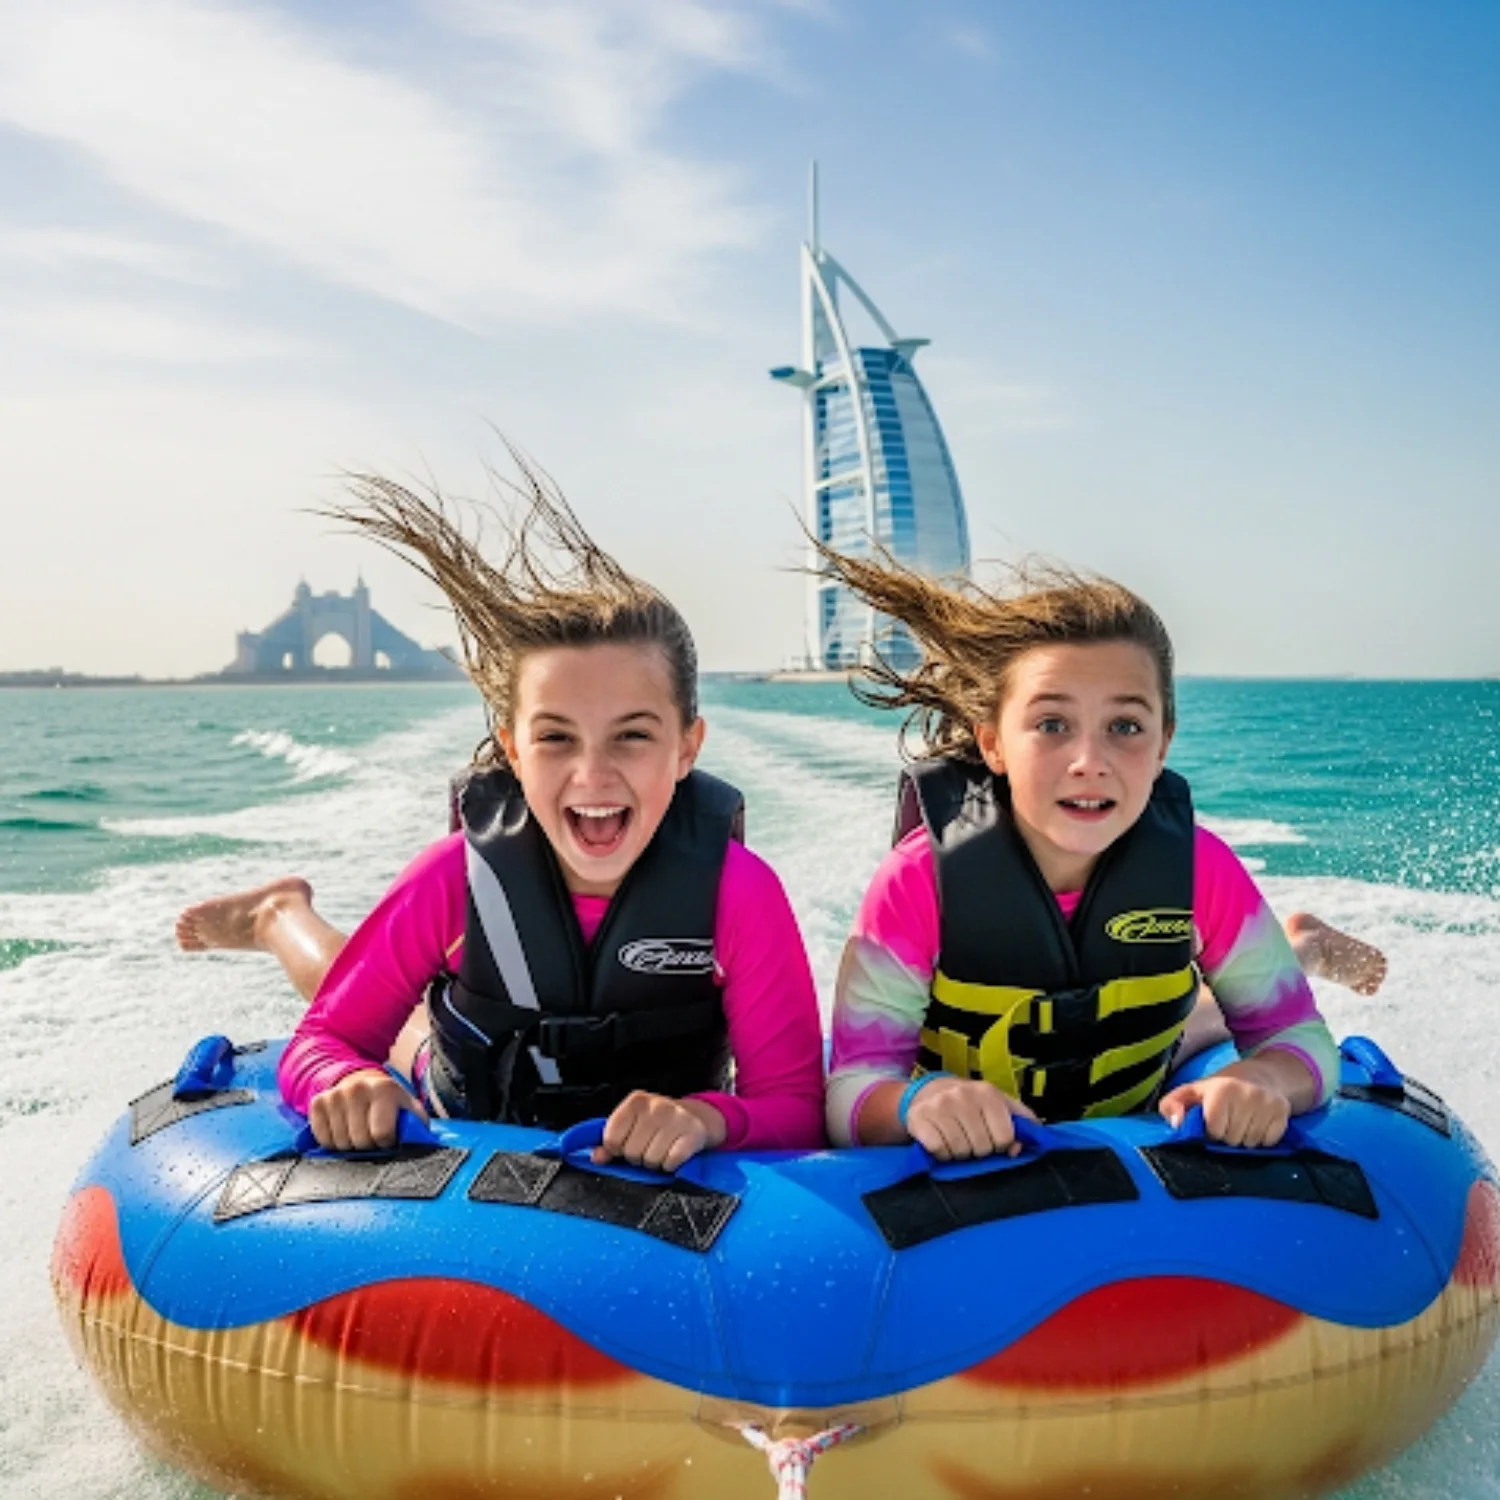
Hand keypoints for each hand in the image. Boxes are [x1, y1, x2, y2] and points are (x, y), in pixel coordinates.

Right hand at [309, 1068, 425, 1150]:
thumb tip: (417, 1142)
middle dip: (368, 1145)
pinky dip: (333, 1141)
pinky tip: (344, 1129)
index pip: (382, 1133)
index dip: (386, 1142)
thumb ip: (416, 1126)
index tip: (388, 1137)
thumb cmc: (390, 1104)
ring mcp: (335, 1095)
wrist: (363, 1083)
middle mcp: (357, 1088)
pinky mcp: (318, 1103)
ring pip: (340, 1143)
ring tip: (359, 1130)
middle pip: (360, 1141)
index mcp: (385, 1090)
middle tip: (373, 1135)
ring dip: (350, 1145)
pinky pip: (323, 1139)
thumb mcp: (409, 1110)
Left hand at [595, 1092, 726, 1171]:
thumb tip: (596, 1157)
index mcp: (635, 1101)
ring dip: (655, 1163)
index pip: (611, 1139)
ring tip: (662, 1150)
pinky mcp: (693, 1133)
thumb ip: (610, 1141)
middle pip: (631, 1153)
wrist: (696, 1117)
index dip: (617, 1148)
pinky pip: (671, 1163)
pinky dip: (670, 1165)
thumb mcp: (631, 1125)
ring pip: (651, 1161)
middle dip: (638, 1157)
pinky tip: (674, 1154)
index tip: (626, 1144)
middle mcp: (656, 1105)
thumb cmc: (656, 1124)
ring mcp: (676, 1118)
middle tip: (648, 1147)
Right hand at [904, 1076, 1036, 1160]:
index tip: (992, 1138)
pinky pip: (939, 1151)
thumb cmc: (968, 1102)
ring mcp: (939, 1106)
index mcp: (987, 1092)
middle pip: (983, 1147)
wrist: (924, 1093)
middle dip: (979, 1149)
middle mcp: (963, 1096)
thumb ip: (1019, 1121)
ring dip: (960, 1153)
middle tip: (971, 1138)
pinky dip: (942, 1153)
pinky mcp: (919, 1118)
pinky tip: (941, 1140)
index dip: (1000, 1144)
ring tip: (956, 1139)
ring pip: (961, 1151)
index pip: (1005, 1136)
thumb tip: (1020, 1148)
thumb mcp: (997, 1103)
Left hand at [1159, 1072, 1290, 1147]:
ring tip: (1243, 1121)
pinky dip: (1262, 1138)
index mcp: (1220, 1091)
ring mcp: (1267, 1103)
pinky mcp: (1283, 1111)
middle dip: (1229, 1135)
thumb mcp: (1191, 1092)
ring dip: (1245, 1138)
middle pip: (1233, 1140)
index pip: (1214, 1132)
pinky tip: (1258, 1123)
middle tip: (1230, 1119)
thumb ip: (1171, 1105)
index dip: (1212, 1130)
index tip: (1214, 1119)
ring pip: (1251, 1143)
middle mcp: (1246, 1095)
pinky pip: (1269, 1142)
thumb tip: (1176, 1124)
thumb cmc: (1219, 1088)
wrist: (1259, 1075)